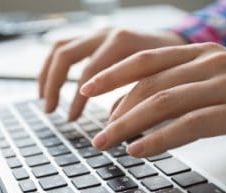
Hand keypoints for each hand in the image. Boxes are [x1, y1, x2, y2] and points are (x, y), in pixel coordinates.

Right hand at [38, 28, 185, 119]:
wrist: (180, 42)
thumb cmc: (174, 66)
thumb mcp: (160, 83)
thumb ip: (136, 100)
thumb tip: (112, 126)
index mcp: (123, 42)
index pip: (90, 72)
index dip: (78, 99)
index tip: (73, 119)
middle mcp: (107, 33)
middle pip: (67, 55)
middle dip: (55, 84)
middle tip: (51, 111)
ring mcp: (99, 33)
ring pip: (61, 48)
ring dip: (48, 74)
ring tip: (45, 100)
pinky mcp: (95, 37)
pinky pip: (65, 47)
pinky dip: (54, 67)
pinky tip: (53, 87)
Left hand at [79, 43, 225, 156]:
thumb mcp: (222, 81)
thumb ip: (187, 87)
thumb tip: (145, 108)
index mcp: (203, 52)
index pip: (147, 58)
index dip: (113, 74)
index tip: (88, 90)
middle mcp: (211, 62)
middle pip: (149, 82)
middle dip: (115, 109)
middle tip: (96, 133)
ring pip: (163, 101)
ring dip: (129, 125)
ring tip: (108, 143)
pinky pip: (189, 124)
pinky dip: (160, 138)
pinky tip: (140, 150)